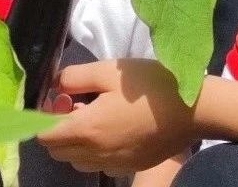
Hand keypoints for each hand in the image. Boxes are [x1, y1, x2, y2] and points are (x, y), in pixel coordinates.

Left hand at [36, 59, 199, 174]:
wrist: (194, 109)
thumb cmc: (151, 86)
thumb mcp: (109, 70)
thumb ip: (74, 77)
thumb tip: (56, 86)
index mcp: (87, 129)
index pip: (44, 136)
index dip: (43, 119)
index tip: (58, 100)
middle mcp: (96, 153)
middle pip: (58, 152)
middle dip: (56, 131)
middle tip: (75, 106)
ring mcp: (114, 164)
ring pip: (77, 162)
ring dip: (75, 144)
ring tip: (93, 119)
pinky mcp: (130, 167)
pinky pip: (100, 166)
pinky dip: (96, 153)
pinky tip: (113, 132)